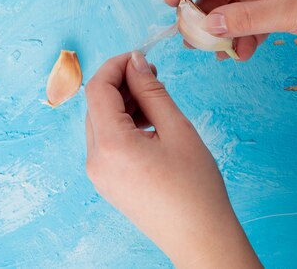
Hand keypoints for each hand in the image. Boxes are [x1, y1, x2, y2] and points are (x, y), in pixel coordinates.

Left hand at [85, 51, 261, 267]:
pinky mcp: (107, 181)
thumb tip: (135, 62)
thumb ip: (151, 90)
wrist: (201, 240)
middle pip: (96, 104)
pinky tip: (149, 122)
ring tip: (155, 99)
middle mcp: (95, 160)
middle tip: (153, 75)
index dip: (116, 65)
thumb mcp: (177, 129)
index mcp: (110, 145)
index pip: (98, 88)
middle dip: (121, 82)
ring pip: (100, 121)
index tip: (140, 56)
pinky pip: (106, 140)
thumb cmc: (196, 188)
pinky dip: (123, 123)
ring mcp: (99, 173)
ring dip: (123, 102)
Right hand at [165, 0, 296, 60]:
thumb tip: (209, 26)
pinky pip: (253, 19)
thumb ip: (247, 18)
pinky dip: (243, 36)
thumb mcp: (290, 10)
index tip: (172, 2)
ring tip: (213, 52)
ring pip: (236, 6)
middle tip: (190, 36)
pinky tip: (239, 53)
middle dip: (207, 11)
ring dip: (224, 28)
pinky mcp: (283, 6)